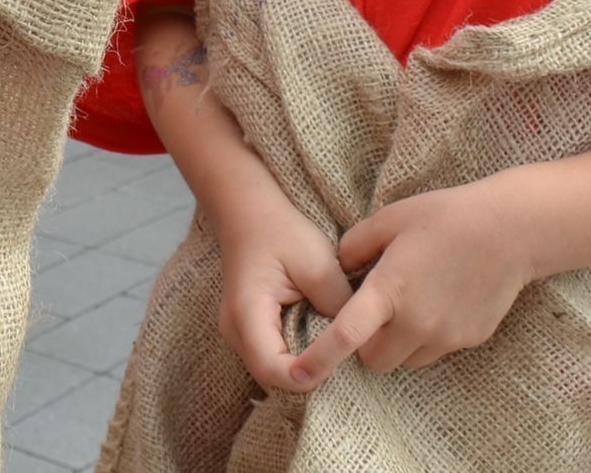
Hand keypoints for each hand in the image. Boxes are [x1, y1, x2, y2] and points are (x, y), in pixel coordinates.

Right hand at [214, 195, 353, 392]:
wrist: (250, 213)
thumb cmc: (281, 232)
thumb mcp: (317, 262)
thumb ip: (337, 304)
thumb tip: (355, 339)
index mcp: (247, 313)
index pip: (273, 368)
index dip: (308, 376)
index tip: (338, 361)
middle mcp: (235, 331)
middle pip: (272, 377)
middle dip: (308, 377)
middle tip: (343, 360)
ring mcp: (239, 333)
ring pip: (272, 372)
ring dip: (302, 369)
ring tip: (333, 351)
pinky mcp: (249, 331)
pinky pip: (273, 358)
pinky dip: (296, 357)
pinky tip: (319, 341)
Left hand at [283, 184, 531, 387]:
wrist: (509, 230)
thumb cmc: (444, 217)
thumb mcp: (389, 219)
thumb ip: (354, 246)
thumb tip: (339, 268)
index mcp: (390, 291)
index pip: (347, 336)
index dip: (320, 358)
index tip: (299, 373)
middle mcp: (417, 322)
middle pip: (376, 361)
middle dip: (366, 346)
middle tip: (374, 314)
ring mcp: (446, 335)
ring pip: (407, 361)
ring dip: (398, 345)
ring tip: (409, 306)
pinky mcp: (470, 339)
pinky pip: (437, 351)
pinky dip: (428, 338)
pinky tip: (440, 302)